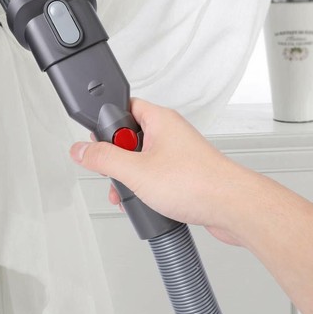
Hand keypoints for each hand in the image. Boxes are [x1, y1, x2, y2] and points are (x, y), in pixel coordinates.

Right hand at [70, 98, 255, 244]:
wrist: (230, 207)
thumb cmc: (198, 182)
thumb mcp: (136, 171)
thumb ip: (104, 159)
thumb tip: (82, 150)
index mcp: (159, 119)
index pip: (124, 107)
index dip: (106, 123)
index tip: (96, 142)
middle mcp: (169, 133)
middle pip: (129, 137)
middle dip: (117, 159)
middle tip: (115, 174)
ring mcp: (177, 154)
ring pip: (141, 160)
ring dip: (129, 179)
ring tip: (130, 194)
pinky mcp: (182, 174)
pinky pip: (154, 175)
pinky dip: (145, 189)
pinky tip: (144, 204)